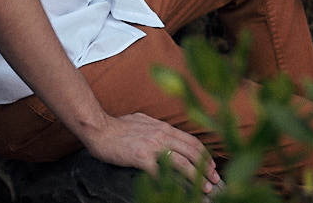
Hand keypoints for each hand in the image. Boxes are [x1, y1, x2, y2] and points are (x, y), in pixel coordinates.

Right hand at [82, 112, 220, 193]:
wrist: (98, 128)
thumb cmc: (116, 126)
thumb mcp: (142, 121)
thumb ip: (157, 129)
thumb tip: (168, 136)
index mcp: (162, 127)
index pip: (192, 141)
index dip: (205, 155)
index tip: (212, 167)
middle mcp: (161, 135)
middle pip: (193, 152)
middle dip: (207, 168)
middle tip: (214, 180)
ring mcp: (152, 146)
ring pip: (183, 163)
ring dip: (197, 177)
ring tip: (204, 188)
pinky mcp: (142, 157)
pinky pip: (163, 173)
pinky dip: (173, 183)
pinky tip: (178, 191)